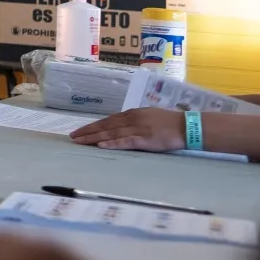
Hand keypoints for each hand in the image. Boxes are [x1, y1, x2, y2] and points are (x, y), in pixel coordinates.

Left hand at [70, 107, 185, 150]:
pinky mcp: (144, 139)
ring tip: (80, 141)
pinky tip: (100, 145)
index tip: (80, 131)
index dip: (93, 126)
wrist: (187, 126)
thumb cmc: (170, 122)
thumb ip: (135, 120)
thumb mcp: (148, 116)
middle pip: (105, 126)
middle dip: (87, 131)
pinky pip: (125, 142)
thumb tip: (122, 125)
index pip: (108, 120)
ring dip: (94, 138)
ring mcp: (137, 129)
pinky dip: (112, 144)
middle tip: (72, 136)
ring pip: (110, 134)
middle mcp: (131, 119)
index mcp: (132, 114)